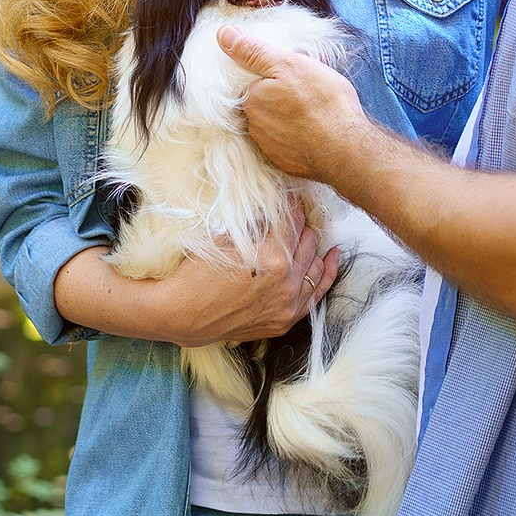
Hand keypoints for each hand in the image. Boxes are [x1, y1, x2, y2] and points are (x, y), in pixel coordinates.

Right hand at [154, 196, 340, 346]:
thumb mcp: (226, 237)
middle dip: (302, 223)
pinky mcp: (285, 320)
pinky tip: (332, 257)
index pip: (293, 221)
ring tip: (310, 231)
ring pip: (316, 266)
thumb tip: (276, 205)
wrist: (182, 314)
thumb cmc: (197, 273)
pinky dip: (326, 274)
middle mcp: (286, 283)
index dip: (292, 204)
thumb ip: (257, 222)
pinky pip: (316, 294)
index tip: (291, 196)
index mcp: (273, 258)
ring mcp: (288, 305)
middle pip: (307, 241)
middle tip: (295, 213)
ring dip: (314, 245)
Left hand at [220, 27, 368, 180]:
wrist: (346, 148)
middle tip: (303, 90)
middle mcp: (255, 126)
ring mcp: (270, 148)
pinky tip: (312, 131)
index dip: (270, 76)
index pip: (250, 83)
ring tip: (311, 110)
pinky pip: (286, 145)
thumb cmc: (321, 102)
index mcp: (252, 99)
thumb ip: (254, 51)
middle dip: (277, 97)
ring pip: (273, 125)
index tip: (290, 75)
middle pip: (261, 104)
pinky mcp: (286, 163)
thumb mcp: (288, 64)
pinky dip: (296, 137)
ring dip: (286, 118)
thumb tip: (223, 34)